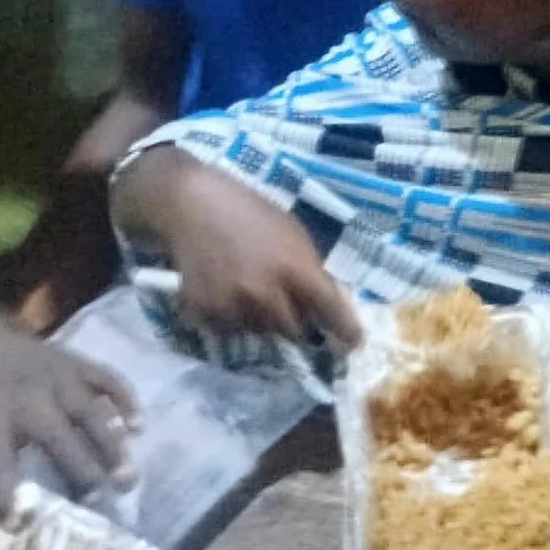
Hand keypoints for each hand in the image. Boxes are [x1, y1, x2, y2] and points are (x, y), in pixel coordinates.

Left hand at [0, 306, 139, 525]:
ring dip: (111, 444)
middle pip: (58, 436)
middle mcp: (27, 398)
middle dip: (81, 469)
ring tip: (128, 477)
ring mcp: (57, 377)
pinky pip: (107, 378)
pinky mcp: (77, 362)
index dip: (6, 494)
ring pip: (90, 410)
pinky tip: (138, 426)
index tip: (19, 525)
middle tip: (103, 501)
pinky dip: (125, 399)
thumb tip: (1, 498)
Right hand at [140, 154, 366, 350]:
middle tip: (285, 304)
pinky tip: (224, 290)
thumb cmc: (252, 214)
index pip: (329, 309)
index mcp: (294, 268)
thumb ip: (311, 269)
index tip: (353, 344)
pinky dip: (229, 317)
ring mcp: (231, 304)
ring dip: (260, 320)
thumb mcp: (294, 234)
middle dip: (294, 322)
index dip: (345, 330)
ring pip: (258, 332)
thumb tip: (332, 302)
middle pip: (292, 331)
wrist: (196, 205)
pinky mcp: (202, 311)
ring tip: (247, 289)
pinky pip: (226, 329)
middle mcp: (264, 292)